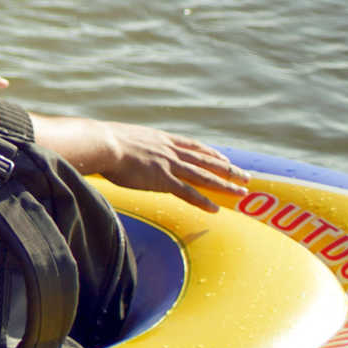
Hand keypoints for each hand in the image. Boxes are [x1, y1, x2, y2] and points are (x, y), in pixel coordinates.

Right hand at [30, 115, 248, 212]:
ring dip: (225, 185)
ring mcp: (168, 165)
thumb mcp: (123, 138)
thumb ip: (131, 145)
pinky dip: (203, 201)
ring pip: (204, 176)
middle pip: (206, 160)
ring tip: (242, 192)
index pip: (193, 146)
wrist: (102, 144)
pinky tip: (215, 209)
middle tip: (246, 176)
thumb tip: (124, 149)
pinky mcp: (162, 179)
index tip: (225, 158)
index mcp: (161, 139)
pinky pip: (187, 192)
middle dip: (228, 169)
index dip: (211, 153)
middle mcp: (170, 150)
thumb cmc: (104, 142)